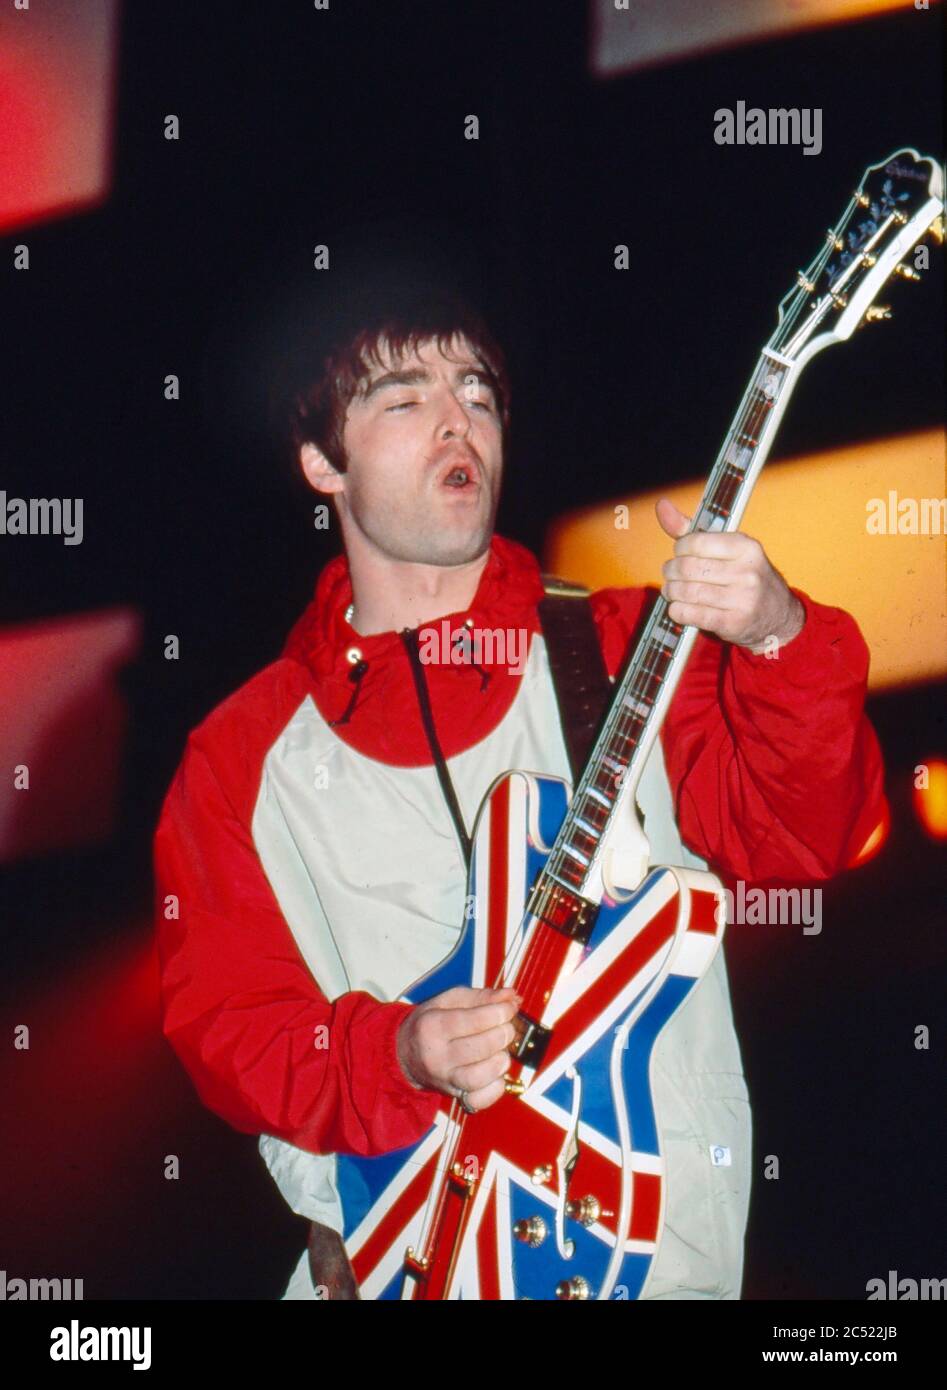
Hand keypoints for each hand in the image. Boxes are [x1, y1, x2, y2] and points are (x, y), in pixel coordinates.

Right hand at [396, 985, 520, 1112]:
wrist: (406, 1054)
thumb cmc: (430, 1024)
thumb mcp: (449, 1001)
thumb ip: (482, 997)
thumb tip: (510, 996)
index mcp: (432, 1026)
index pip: (473, 1020)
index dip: (500, 1012)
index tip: (508, 1008)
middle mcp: (437, 1055)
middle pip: (480, 1048)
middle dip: (503, 1034)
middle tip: (506, 1028)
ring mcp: (445, 1079)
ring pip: (479, 1077)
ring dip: (500, 1061)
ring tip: (501, 1050)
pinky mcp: (454, 1095)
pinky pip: (479, 1099)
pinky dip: (495, 1087)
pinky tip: (496, 1073)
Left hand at [656, 498, 804, 651]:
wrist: (779, 616)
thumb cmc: (747, 578)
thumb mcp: (729, 550)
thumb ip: (693, 531)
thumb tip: (662, 506)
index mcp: (746, 547)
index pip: (696, 542)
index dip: (680, 549)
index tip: (680, 553)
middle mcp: (747, 571)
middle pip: (688, 568)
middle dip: (671, 572)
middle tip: (671, 575)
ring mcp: (742, 599)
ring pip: (687, 592)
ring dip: (672, 592)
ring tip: (672, 591)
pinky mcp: (733, 622)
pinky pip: (692, 614)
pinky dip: (678, 611)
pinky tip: (680, 608)